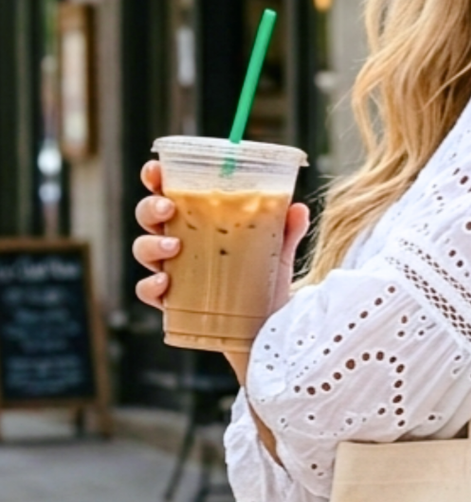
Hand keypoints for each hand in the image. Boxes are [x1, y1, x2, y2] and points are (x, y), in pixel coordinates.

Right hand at [131, 161, 310, 311]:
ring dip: (152, 244)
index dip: (156, 177)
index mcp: (196, 222)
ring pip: (142, 250)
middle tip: (170, 208)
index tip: (157, 169)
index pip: (167, 192)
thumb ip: (286, 231)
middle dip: (151, 208)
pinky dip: (151, 285)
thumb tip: (298, 208)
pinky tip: (165, 282)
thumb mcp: (277, 255)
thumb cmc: (264, 286)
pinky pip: (147, 292)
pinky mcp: (173, 304)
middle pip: (148, 217)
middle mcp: (178, 245)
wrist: (266, 331)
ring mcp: (172, 273)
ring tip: (174, 246)